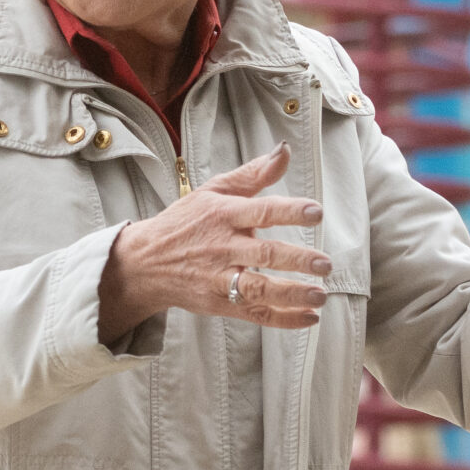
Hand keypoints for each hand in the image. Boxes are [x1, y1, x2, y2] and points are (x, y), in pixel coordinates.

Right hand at [96, 146, 331, 341]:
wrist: (144, 263)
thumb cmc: (185, 222)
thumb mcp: (213, 191)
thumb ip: (253, 174)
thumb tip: (285, 151)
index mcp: (223, 215)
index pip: (261, 211)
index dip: (289, 211)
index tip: (316, 212)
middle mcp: (223, 247)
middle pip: (264, 255)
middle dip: (297, 260)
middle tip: (325, 264)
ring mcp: (220, 278)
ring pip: (259, 289)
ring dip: (292, 294)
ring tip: (320, 294)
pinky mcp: (220, 303)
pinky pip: (255, 314)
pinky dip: (283, 319)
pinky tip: (309, 317)